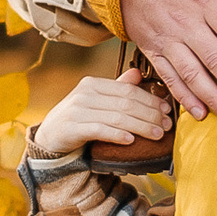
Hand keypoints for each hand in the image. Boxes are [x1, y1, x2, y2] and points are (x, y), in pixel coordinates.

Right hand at [31, 75, 172, 161]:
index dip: (150, 100)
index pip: (128, 90)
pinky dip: (117, 135)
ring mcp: (77, 110)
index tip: (167, 110)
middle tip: (167, 125)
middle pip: (126, 103)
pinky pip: (99, 130)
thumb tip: (138, 74)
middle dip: (150, 115)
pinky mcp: (71, 128)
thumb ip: (117, 89)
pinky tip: (131, 141)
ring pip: (117, 117)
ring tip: (157, 135)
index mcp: (93, 84)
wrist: (49, 137)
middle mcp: (84, 93)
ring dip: (141, 127)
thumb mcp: (97, 101)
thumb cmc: (78, 119)